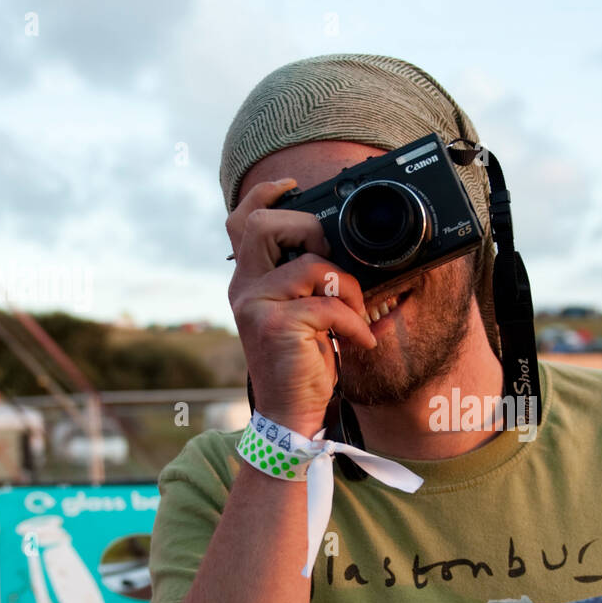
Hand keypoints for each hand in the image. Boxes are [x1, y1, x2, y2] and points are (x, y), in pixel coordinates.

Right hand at [226, 177, 376, 438]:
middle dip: (311, 230)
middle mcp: (244, 289)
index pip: (241, 222)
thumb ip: (305, 283)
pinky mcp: (275, 325)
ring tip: (358, 313)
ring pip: (310, 264)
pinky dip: (354, 321)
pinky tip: (360, 340)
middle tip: (335, 259)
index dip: (264, 195)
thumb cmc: (301, 366)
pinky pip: (328, 304)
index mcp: (248, 282)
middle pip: (265, 226)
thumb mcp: (301, 316)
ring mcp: (256, 305)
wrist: (290, 416)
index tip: (292, 186)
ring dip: (349, 286)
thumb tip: (336, 251)